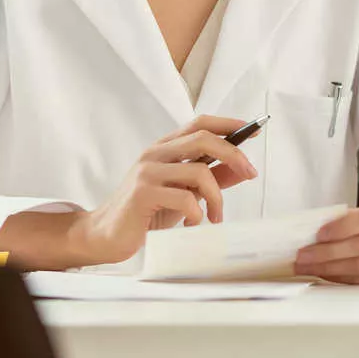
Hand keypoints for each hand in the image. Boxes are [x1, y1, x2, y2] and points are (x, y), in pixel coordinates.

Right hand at [74, 115, 258, 265]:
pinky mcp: (143, 193)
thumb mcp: (183, 193)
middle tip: (250, 174)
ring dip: (217, 198)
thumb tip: (241, 168)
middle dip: (234, 154)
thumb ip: (210, 179)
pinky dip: (198, 214)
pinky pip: (185, 198)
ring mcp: (148, 172)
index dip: (229, 124)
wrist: (105, 236)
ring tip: (216, 217)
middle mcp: (156, 153)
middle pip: (204, 138)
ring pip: (200, 171)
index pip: (200, 123)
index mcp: (164, 148)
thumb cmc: (146, 214)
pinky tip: (193, 225)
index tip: (253, 130)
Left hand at [293, 203, 358, 283]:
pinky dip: (343, 278)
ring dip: (329, 269)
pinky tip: (326, 275)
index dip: (339, 229)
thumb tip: (320, 227)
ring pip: (358, 267)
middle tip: (303, 256)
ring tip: (307, 267)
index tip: (318, 234)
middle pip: (356, 249)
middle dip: (325, 254)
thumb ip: (351, 217)